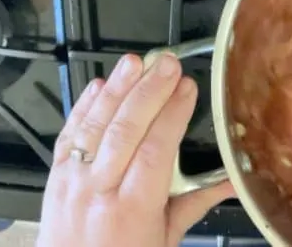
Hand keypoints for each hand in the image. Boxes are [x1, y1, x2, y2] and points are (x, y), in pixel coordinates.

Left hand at [36, 52, 233, 246]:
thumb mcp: (165, 238)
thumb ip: (197, 202)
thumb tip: (236, 180)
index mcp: (131, 210)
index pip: (155, 151)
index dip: (173, 114)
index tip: (188, 88)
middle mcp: (98, 191)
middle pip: (125, 131)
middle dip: (149, 91)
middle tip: (168, 64)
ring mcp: (72, 180)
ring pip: (95, 125)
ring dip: (117, 89)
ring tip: (136, 62)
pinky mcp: (55, 173)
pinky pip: (70, 132)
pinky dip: (85, 105)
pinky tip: (101, 85)